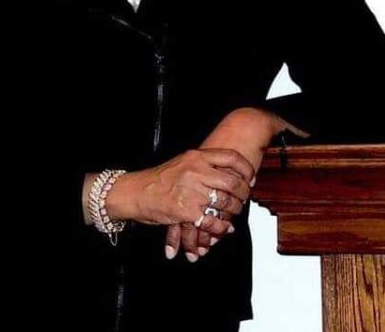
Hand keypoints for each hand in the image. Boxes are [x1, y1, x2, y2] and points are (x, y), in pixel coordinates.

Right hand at [168, 108, 286, 259]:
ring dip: (233, 212)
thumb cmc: (157, 180)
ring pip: (226, 203)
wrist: (135, 192)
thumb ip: (201, 164)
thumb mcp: (181, 163)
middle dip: (243, 194)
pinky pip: (213, 221)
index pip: (231, 158)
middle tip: (243, 200)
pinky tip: (223, 228)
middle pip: (233, 182)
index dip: (245, 169)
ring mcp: (191, 191)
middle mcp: (196, 171)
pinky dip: (221, 227)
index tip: (250, 178)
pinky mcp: (187, 211)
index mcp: (196, 157)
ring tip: (233, 215)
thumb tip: (225, 171)